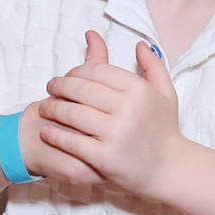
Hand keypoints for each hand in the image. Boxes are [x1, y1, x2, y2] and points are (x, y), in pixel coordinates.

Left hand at [37, 32, 186, 196]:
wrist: (170, 170)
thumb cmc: (165, 130)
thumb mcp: (165, 93)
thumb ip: (153, 66)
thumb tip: (139, 44)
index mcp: (139, 90)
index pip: (97, 71)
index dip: (77, 71)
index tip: (67, 76)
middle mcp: (128, 109)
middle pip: (81, 89)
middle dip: (60, 86)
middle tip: (50, 87)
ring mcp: (116, 133)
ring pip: (72, 113)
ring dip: (52, 108)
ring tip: (44, 107)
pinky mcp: (105, 157)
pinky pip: (71, 141)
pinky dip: (54, 134)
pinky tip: (46, 130)